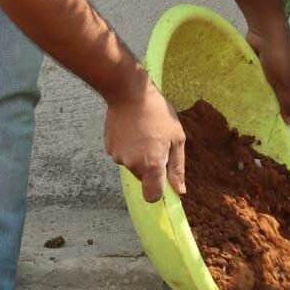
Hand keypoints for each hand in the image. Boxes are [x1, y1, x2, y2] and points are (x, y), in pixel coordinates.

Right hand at [104, 74, 185, 202]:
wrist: (129, 92)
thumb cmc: (157, 113)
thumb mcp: (176, 138)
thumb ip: (177, 168)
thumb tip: (179, 191)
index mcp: (152, 164)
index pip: (152, 196)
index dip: (158, 191)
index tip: (163, 179)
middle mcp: (133, 165)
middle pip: (143, 179)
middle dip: (151, 167)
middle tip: (157, 143)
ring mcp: (118, 157)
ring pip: (132, 165)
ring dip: (139, 155)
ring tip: (143, 132)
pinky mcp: (109, 148)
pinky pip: (122, 155)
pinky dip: (128, 147)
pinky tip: (132, 130)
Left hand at [246, 19, 289, 125]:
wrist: (265, 31)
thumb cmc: (279, 58)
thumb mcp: (284, 83)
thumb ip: (287, 102)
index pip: (288, 107)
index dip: (278, 118)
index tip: (265, 130)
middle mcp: (283, 80)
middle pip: (274, 99)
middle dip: (264, 108)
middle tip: (249, 124)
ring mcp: (270, 73)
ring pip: (261, 90)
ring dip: (254, 97)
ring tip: (240, 113)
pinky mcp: (257, 66)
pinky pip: (252, 80)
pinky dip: (247, 86)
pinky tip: (237, 97)